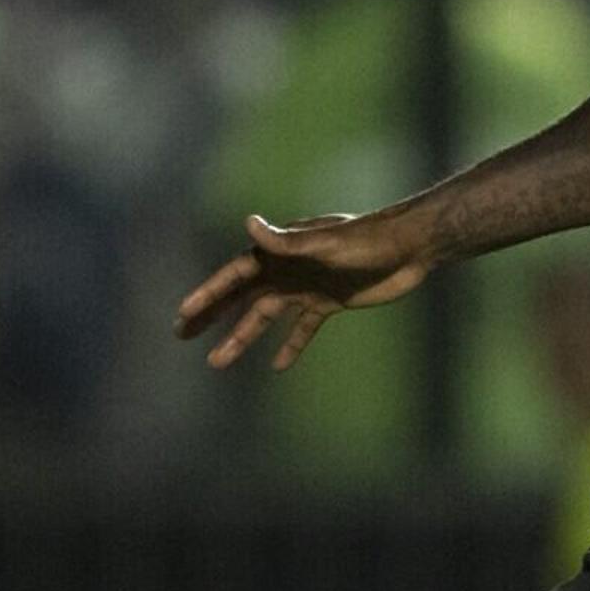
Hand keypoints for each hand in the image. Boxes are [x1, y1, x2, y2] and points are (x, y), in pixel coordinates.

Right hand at [175, 211, 435, 370]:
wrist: (408, 247)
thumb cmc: (366, 240)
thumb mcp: (325, 243)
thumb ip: (288, 241)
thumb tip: (249, 224)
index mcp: (280, 253)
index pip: (234, 276)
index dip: (208, 295)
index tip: (184, 314)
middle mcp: (288, 269)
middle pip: (241, 297)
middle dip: (212, 315)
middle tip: (181, 334)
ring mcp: (307, 287)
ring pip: (266, 317)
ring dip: (242, 337)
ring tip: (216, 362)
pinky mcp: (330, 302)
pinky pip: (303, 328)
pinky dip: (290, 345)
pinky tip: (277, 366)